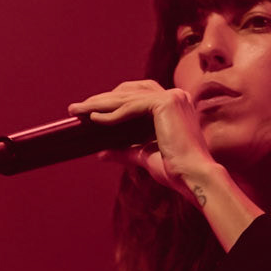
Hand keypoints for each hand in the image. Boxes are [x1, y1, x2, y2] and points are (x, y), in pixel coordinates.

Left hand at [67, 78, 217, 205]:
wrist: (194, 178)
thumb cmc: (176, 171)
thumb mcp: (145, 156)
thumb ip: (125, 151)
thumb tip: (102, 153)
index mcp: (174, 105)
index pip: (137, 96)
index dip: (113, 100)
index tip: (91, 110)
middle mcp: (175, 96)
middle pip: (129, 92)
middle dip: (101, 99)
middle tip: (77, 108)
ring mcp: (172, 97)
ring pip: (127, 97)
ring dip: (100, 103)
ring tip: (78, 111)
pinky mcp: (165, 104)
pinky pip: (131, 107)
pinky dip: (111, 113)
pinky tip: (94, 118)